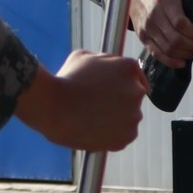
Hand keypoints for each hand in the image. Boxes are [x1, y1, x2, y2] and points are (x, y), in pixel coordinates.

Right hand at [13, 50, 148, 152]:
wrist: (54, 108)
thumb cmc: (66, 80)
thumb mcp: (83, 56)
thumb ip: (102, 60)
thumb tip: (106, 65)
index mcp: (129, 67)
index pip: (134, 76)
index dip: (120, 83)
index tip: (109, 90)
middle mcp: (137, 90)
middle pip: (133, 97)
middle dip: (119, 100)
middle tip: (97, 105)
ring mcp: (134, 114)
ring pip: (129, 117)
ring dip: (116, 118)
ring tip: (92, 118)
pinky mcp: (127, 136)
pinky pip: (123, 135)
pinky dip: (112, 134)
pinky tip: (94, 129)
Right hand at [126, 0, 192, 68]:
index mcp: (165, 0)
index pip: (181, 24)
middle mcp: (154, 15)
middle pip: (176, 40)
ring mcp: (147, 28)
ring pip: (168, 49)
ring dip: (186, 54)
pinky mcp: (143, 37)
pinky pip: (157, 54)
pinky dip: (171, 61)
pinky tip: (182, 62)